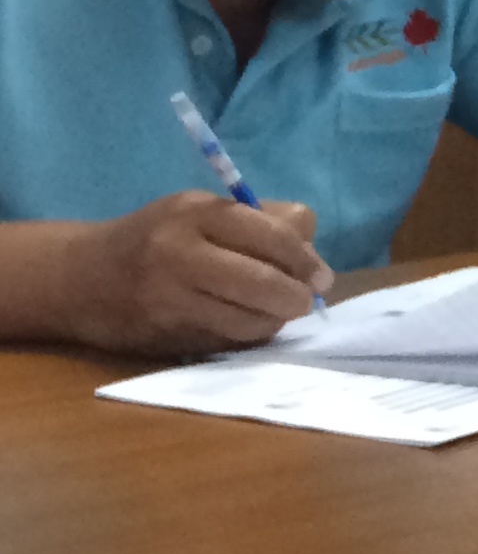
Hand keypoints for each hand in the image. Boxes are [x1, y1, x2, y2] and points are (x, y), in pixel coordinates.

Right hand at [58, 192, 332, 355]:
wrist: (79, 278)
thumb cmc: (155, 238)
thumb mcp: (201, 212)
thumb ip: (260, 224)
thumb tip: (313, 259)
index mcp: (195, 213)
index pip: (274, 235)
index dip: (307, 260)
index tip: (322, 277)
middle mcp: (179, 255)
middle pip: (266, 282)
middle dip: (297, 296)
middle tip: (304, 300)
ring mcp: (168, 301)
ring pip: (249, 321)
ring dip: (273, 321)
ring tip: (272, 312)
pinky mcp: (163, 338)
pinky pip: (225, 342)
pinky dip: (245, 336)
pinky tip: (241, 324)